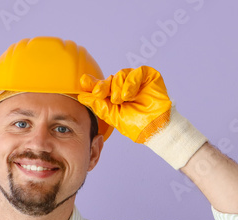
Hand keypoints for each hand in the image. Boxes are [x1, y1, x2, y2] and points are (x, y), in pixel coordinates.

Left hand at [78, 66, 206, 169]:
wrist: (155, 129)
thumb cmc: (136, 125)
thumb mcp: (113, 116)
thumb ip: (99, 105)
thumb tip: (82, 97)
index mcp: (114, 96)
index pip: (102, 87)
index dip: (92, 84)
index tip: (83, 82)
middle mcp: (124, 87)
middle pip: (109, 79)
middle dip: (103, 86)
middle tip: (99, 93)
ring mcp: (136, 80)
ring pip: (121, 75)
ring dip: (118, 87)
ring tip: (121, 100)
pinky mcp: (149, 76)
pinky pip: (136, 73)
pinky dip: (131, 83)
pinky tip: (129, 95)